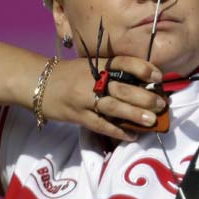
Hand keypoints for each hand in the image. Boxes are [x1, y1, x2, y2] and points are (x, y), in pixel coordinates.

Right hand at [39, 56, 167, 140]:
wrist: (36, 82)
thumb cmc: (69, 74)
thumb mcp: (90, 66)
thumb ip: (111, 71)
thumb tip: (141, 82)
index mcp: (98, 64)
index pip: (124, 62)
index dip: (143, 68)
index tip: (159, 76)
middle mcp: (93, 79)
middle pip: (122, 88)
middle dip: (144, 97)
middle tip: (161, 104)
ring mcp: (84, 98)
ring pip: (113, 107)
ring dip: (134, 115)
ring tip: (152, 121)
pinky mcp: (77, 116)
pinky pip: (100, 125)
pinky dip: (117, 131)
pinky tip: (131, 135)